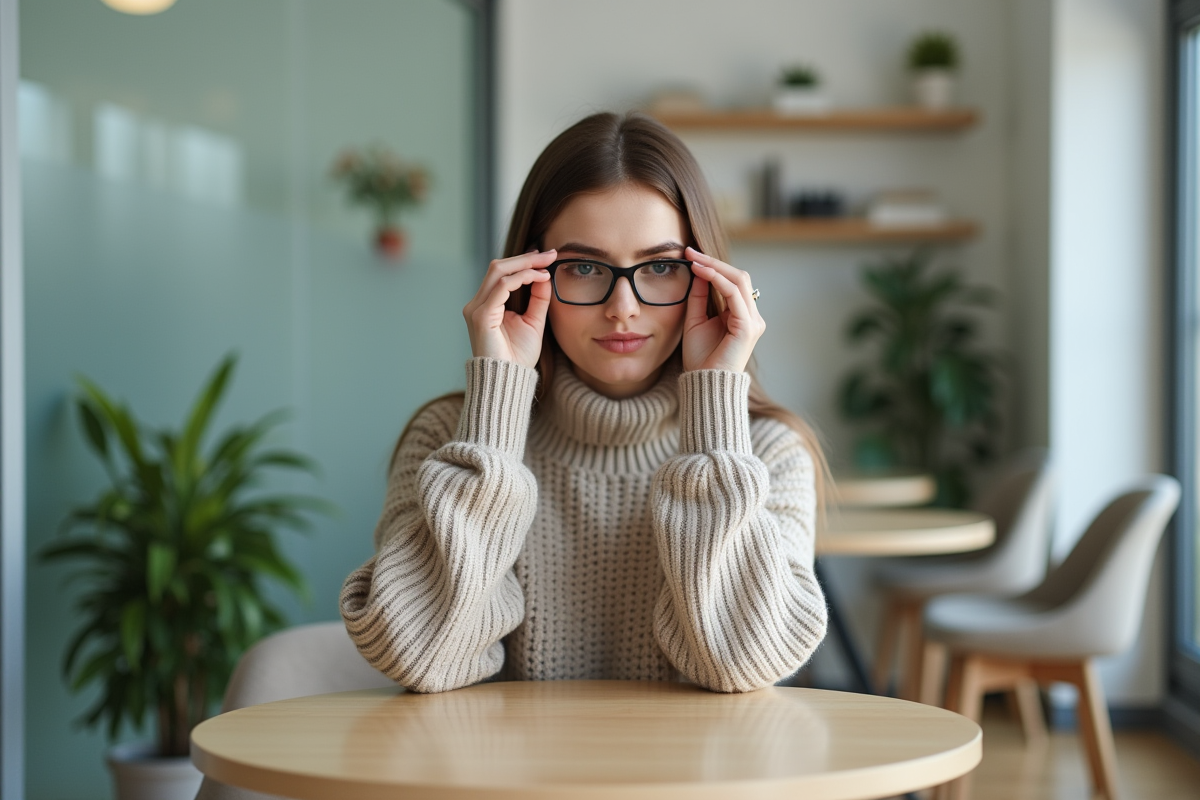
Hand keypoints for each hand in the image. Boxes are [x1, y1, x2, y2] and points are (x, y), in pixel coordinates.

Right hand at [462, 250, 555, 368]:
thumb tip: (545, 276)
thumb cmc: (518, 358)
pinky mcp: (481, 316)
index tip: (547, 257)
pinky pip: (501, 287)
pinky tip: (539, 277)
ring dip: (525, 263)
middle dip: (526, 257)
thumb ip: (537, 300)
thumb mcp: (533, 322)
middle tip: (550, 253)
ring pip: (498, 272)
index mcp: (486, 305)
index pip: (502, 274)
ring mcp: (476, 309)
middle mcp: (477, 304)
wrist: (507, 382)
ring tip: (547, 262)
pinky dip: (521, 278)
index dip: (524, 262)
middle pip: (498, 267)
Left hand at [681, 246, 764, 372]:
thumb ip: (699, 297)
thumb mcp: (695, 320)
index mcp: (741, 316)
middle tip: (690, 252)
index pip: (732, 282)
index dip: (713, 266)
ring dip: (714, 266)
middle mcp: (751, 317)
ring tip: (693, 259)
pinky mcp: (748, 326)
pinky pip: (734, 294)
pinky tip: (701, 272)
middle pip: (738, 277)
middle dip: (713, 262)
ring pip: (738, 281)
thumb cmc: (700, 358)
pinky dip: (717, 280)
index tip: (690, 255)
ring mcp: (753, 321)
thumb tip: (697, 270)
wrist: (704, 384)